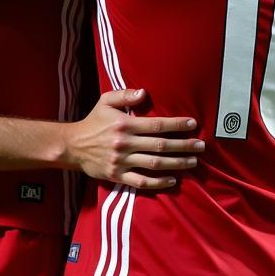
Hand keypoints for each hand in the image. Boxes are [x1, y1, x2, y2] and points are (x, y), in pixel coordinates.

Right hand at [63, 88, 203, 189]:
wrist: (73, 145)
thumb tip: (145, 93)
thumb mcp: (105, 101)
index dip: (176, 124)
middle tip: (201, 146)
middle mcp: (125, 143)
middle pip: (161, 145)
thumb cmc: (93, 121)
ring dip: (177, 163)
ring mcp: (123, 161)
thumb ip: (124, 95)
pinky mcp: (119, 176)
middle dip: (184, 145)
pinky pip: (142, 182)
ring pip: (155, 164)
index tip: (192, 124)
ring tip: (192, 161)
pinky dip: (159, 182)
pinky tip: (173, 180)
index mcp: (124, 124)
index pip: (156, 125)